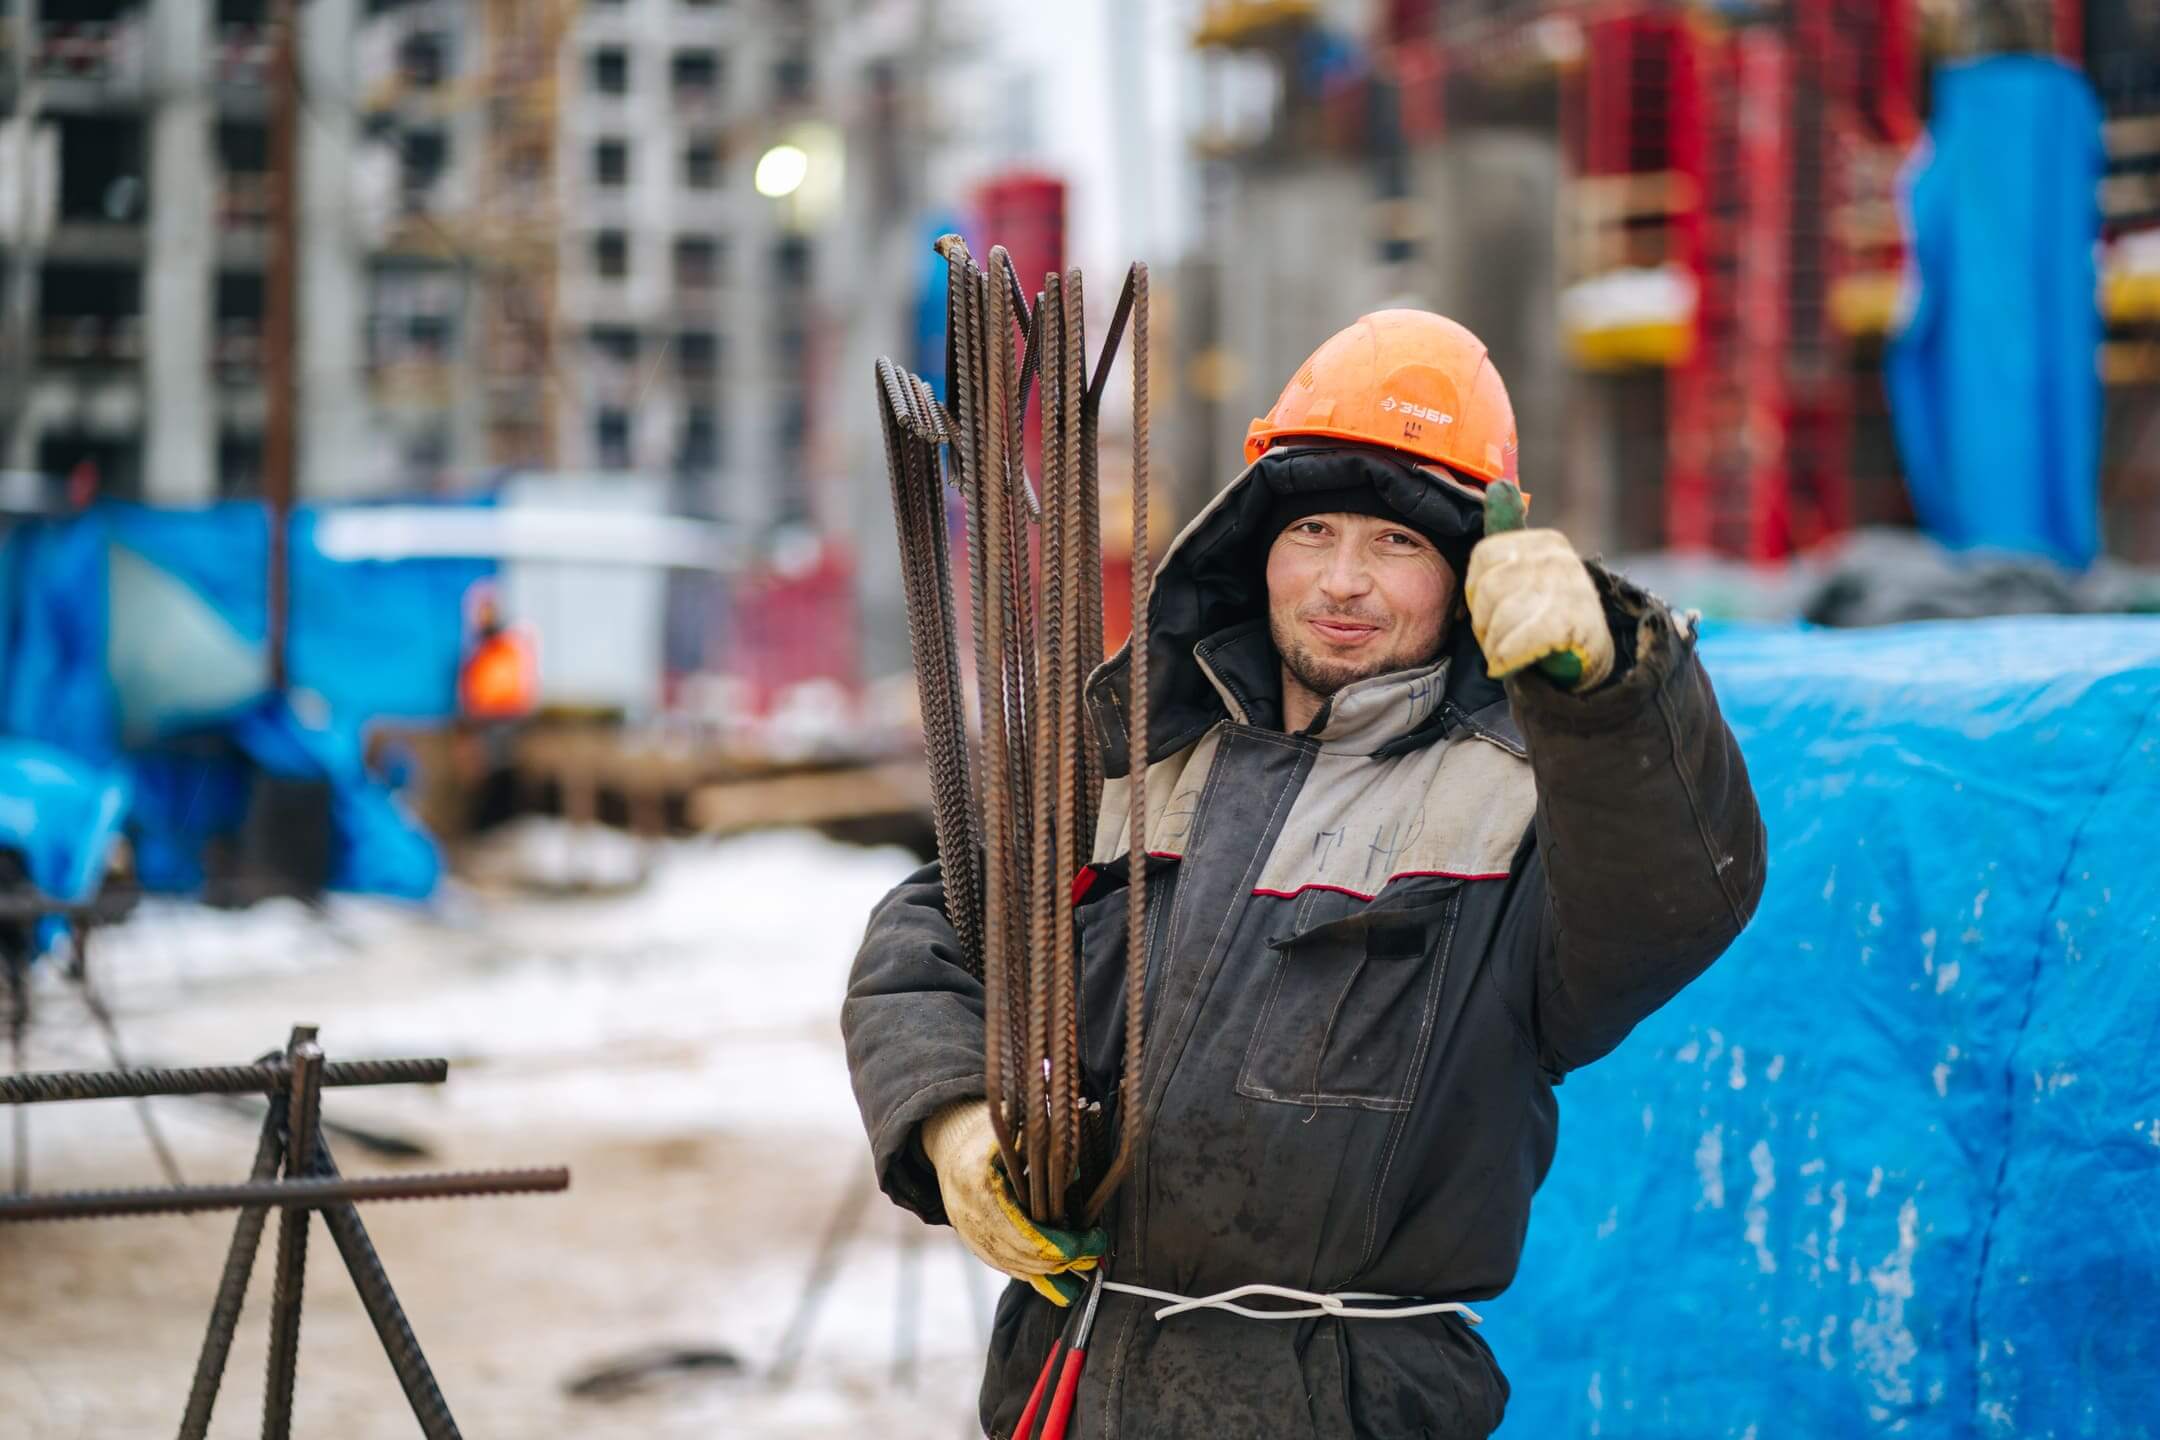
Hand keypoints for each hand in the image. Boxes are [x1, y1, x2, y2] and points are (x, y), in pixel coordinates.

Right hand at [921, 1098, 1106, 1305]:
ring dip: (1051, 1272)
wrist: (951, 1147)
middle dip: (1063, 1259)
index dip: (1059, 1243)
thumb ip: (1042, 1150)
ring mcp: (970, 1234)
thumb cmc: (988, 1135)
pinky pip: (1005, 1266)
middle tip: (1094, 1251)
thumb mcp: (1013, 1130)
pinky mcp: (974, 1243)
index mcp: (979, 1186)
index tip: (1089, 1240)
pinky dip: (1033, 1273)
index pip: (1023, 1231)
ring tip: (1083, 1266)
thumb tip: (1078, 1173)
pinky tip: (1059, 1273)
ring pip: (1014, 1267)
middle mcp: (971, 1217)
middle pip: (1022, 1254)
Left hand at [1464, 528, 1614, 690]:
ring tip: (1507, 653)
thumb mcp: (1527, 570)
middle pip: (1489, 587)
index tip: (1487, 611)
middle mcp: (1560, 558)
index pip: (1484, 555)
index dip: (1475, 591)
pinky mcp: (1576, 623)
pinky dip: (1507, 657)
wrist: (1589, 661)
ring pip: (1503, 615)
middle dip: (1484, 622)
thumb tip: (1498, 487)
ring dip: (1496, 644)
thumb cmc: (1547, 616)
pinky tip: (1506, 665)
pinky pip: (1522, 640)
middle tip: (1497, 638)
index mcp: (1545, 541)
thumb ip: (1507, 532)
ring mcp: (1571, 589)